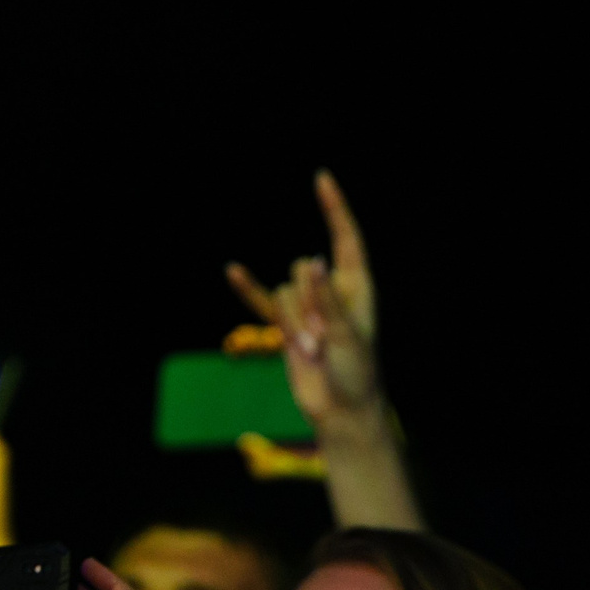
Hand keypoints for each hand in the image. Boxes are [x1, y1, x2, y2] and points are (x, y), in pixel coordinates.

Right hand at [225, 170, 386, 439]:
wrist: (341, 410)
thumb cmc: (357, 373)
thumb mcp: (347, 335)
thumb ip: (326, 300)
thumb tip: (309, 261)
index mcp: (357, 287)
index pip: (345, 238)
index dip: (334, 209)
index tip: (322, 179)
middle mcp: (330, 291)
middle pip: (300, 272)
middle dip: (304, 307)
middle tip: (323, 342)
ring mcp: (307, 308)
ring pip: (281, 294)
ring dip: (291, 325)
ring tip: (312, 353)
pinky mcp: (286, 327)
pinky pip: (263, 302)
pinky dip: (248, 290)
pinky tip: (232, 271)